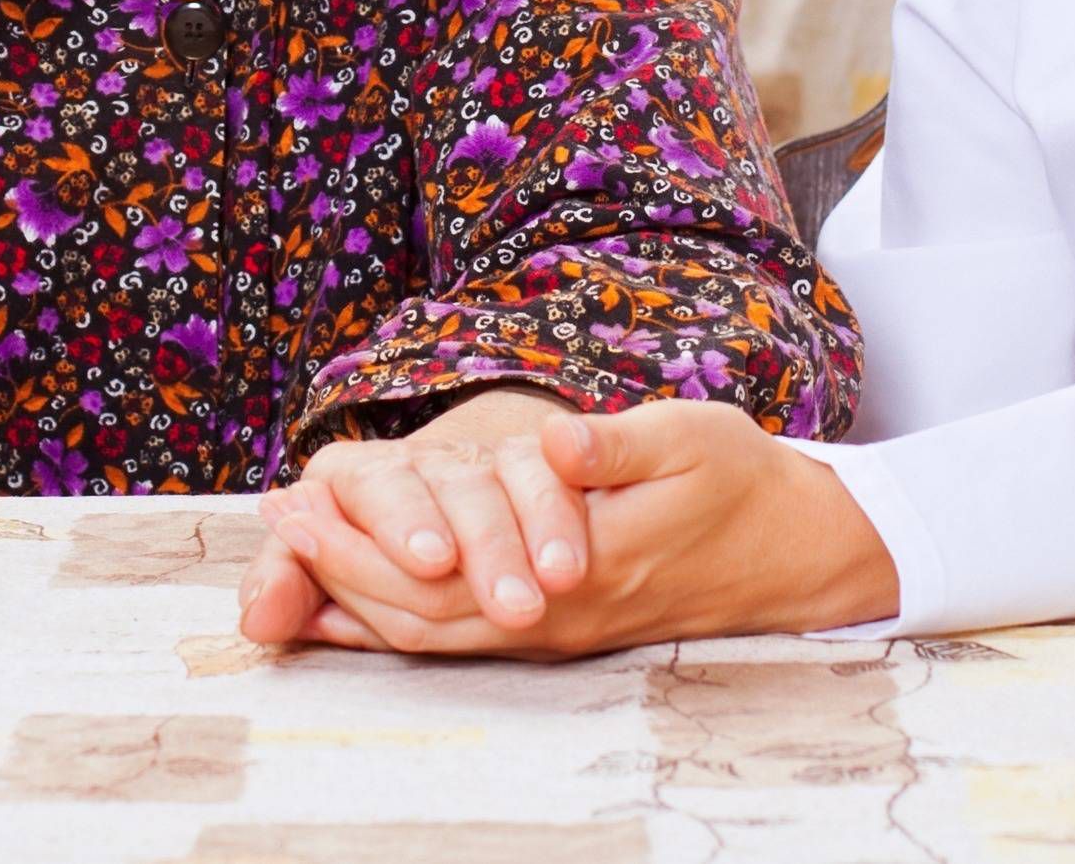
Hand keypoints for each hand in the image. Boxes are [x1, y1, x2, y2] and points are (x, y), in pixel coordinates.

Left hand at [240, 401, 897, 657]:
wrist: (796, 550)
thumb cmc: (739, 482)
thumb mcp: (691, 438)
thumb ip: (617, 445)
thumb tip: (553, 444)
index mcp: (582, 566)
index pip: (448, 574)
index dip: (368, 543)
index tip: (307, 497)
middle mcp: (560, 614)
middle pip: (424, 615)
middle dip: (340, 570)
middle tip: (278, 521)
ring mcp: (558, 630)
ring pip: (438, 635)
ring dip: (361, 596)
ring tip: (298, 550)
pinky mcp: (560, 625)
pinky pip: (463, 637)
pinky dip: (401, 619)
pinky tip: (359, 592)